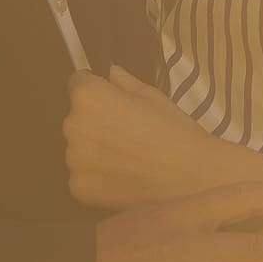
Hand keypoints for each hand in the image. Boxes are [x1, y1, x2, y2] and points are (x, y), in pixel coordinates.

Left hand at [67, 66, 262, 210]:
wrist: (191, 179)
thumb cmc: (174, 130)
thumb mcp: (152, 96)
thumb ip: (123, 82)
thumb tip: (109, 73)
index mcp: (87, 96)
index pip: (78, 83)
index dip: (97, 90)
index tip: (115, 103)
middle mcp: (72, 125)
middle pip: (77, 118)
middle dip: (95, 121)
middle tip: (127, 134)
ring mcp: (72, 160)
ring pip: (79, 148)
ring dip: (94, 150)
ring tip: (128, 159)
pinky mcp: (77, 188)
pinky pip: (82, 175)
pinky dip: (97, 176)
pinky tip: (124, 179)